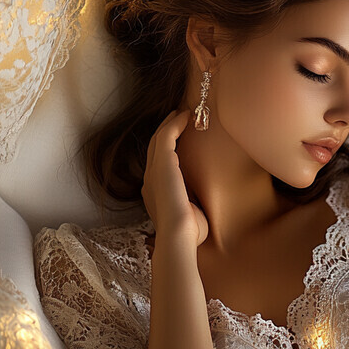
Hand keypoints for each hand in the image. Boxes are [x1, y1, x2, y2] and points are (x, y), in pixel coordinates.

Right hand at [142, 108, 209, 248]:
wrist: (179, 235)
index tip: (176, 139)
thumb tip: (198, 205)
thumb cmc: (188, 233)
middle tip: (176, 118)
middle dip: (164, 131)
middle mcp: (150, 180)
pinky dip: (174, 124)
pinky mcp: (162, 164)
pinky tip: (185, 116)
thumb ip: (190, 207)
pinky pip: (166, 137)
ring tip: (181, 113)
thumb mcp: (189, 216)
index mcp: (154, 193)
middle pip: (154, 148)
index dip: (165, 149)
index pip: (158, 165)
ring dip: (169, 124)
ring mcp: (154, 171)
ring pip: (158, 139)